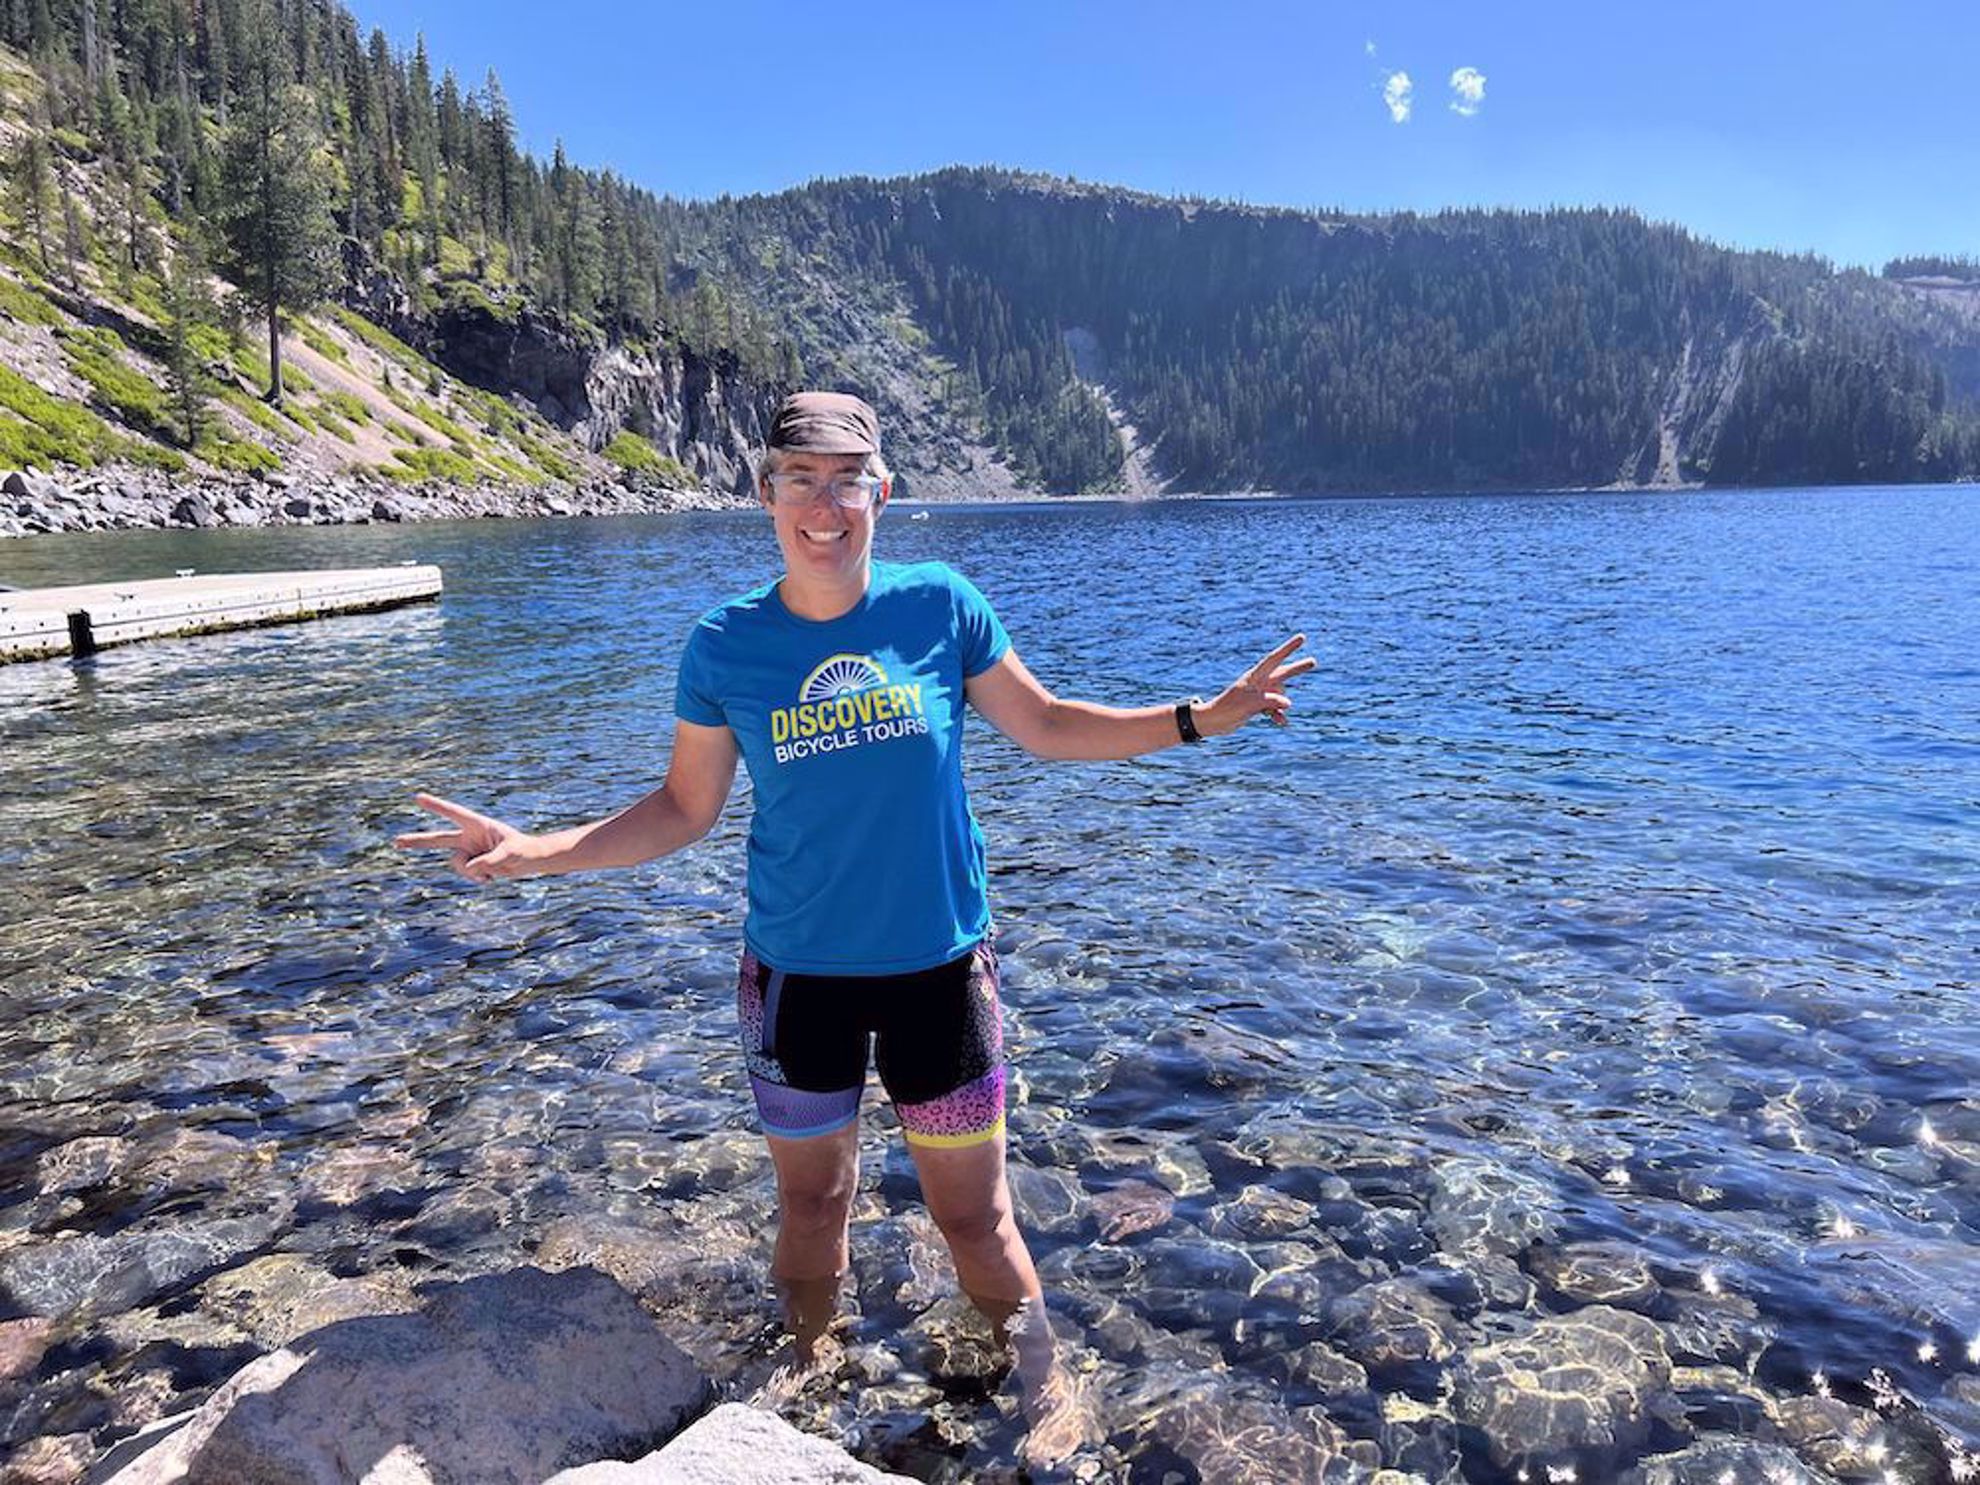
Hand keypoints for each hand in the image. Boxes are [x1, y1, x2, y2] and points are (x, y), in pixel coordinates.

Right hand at [395, 792, 536, 882]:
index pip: (453, 814)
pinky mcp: (471, 864)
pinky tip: (490, 877)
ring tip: (491, 870)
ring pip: (456, 864)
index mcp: (478, 825)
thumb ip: (490, 861)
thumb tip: (470, 870)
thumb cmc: (524, 850)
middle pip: (438, 839)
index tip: (417, 797)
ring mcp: (469, 851)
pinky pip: (465, 874)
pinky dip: (477, 878)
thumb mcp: (510, 855)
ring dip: (471, 871)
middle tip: (396, 841)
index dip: (436, 806)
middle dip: (417, 841)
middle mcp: (469, 837)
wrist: (528, 861)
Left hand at [1201, 634, 1314, 734]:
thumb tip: (1288, 704)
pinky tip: (1281, 723)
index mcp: (1255, 676)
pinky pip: (1275, 708)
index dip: (1289, 648)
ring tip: (1270, 714)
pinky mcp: (1258, 705)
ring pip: (1280, 696)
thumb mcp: (1250, 705)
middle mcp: (1259, 682)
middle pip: (1283, 673)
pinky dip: (1278, 715)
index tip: (1302, 637)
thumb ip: (1270, 701)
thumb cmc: (1227, 709)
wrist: (1212, 722)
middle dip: (1298, 669)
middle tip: (1314, 661)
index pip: (1275, 658)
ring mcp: (1259, 694)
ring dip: (1280, 706)